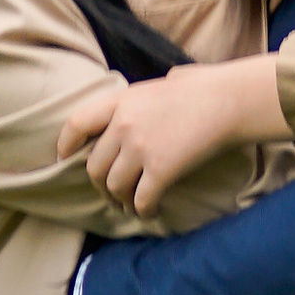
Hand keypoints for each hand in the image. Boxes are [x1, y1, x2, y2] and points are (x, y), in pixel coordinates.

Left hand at [56, 60, 283, 211]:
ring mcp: (140, 148)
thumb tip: (147, 99)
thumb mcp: (162, 83)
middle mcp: (124, 125)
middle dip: (101, 187)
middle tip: (113, 196)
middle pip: (95, 167)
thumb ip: (143, 98)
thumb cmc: (204, 88)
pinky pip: (141, 200)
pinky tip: (152, 211)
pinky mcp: (161, 170)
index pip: (77, 123)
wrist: (229, 100)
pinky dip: (144, 211)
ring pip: (115, 188)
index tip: (65, 157)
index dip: (66, 144)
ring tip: (132, 206)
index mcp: (121, 101)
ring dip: (122, 202)